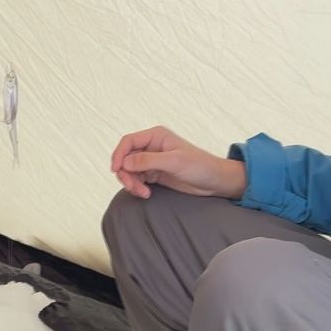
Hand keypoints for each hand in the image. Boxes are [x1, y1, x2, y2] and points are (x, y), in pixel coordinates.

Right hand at [110, 125, 246, 199]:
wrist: (214, 181)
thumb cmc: (200, 166)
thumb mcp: (174, 161)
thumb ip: (148, 160)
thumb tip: (125, 162)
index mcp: (156, 136)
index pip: (128, 142)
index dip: (119, 154)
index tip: (116, 170)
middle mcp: (151, 147)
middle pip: (126, 158)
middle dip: (126, 173)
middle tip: (132, 187)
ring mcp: (152, 161)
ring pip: (130, 170)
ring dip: (131, 183)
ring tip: (142, 193)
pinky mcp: (155, 174)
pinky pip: (137, 179)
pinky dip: (137, 187)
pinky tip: (146, 193)